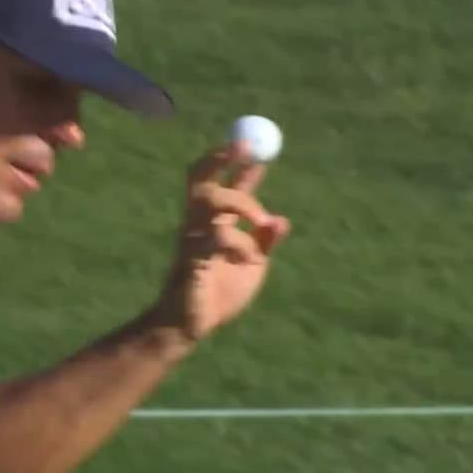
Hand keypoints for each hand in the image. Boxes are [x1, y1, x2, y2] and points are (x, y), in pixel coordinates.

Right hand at [149, 142, 291, 343]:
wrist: (191, 326)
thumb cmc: (218, 297)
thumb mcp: (252, 266)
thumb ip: (264, 243)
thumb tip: (281, 220)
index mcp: (213, 224)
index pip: (222, 184)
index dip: (235, 164)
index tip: (252, 146)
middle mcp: (198, 224)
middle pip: (201, 179)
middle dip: (220, 158)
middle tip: (246, 149)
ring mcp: (192, 238)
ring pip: (212, 199)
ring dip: (243, 203)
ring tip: (260, 226)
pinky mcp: (192, 257)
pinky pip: (217, 236)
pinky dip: (241, 244)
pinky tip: (247, 261)